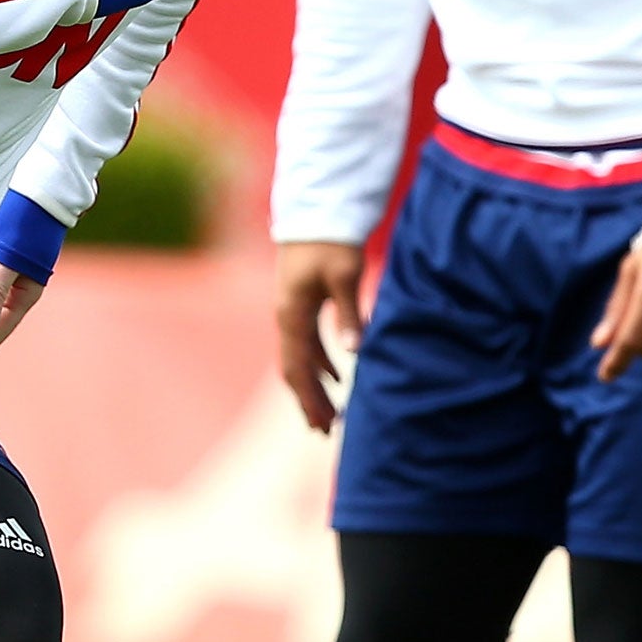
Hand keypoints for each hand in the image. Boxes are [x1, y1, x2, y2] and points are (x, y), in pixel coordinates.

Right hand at [276, 241, 365, 432]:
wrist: (318, 208)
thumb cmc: (331, 240)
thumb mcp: (344, 276)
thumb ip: (349, 314)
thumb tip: (354, 353)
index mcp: (292, 313)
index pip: (296, 367)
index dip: (309, 398)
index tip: (324, 426)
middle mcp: (287, 315)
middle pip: (294, 369)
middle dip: (309, 401)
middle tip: (325, 433)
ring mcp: (293, 309)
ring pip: (300, 358)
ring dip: (314, 386)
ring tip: (331, 414)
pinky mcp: (304, 302)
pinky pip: (308, 342)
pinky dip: (320, 364)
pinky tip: (337, 376)